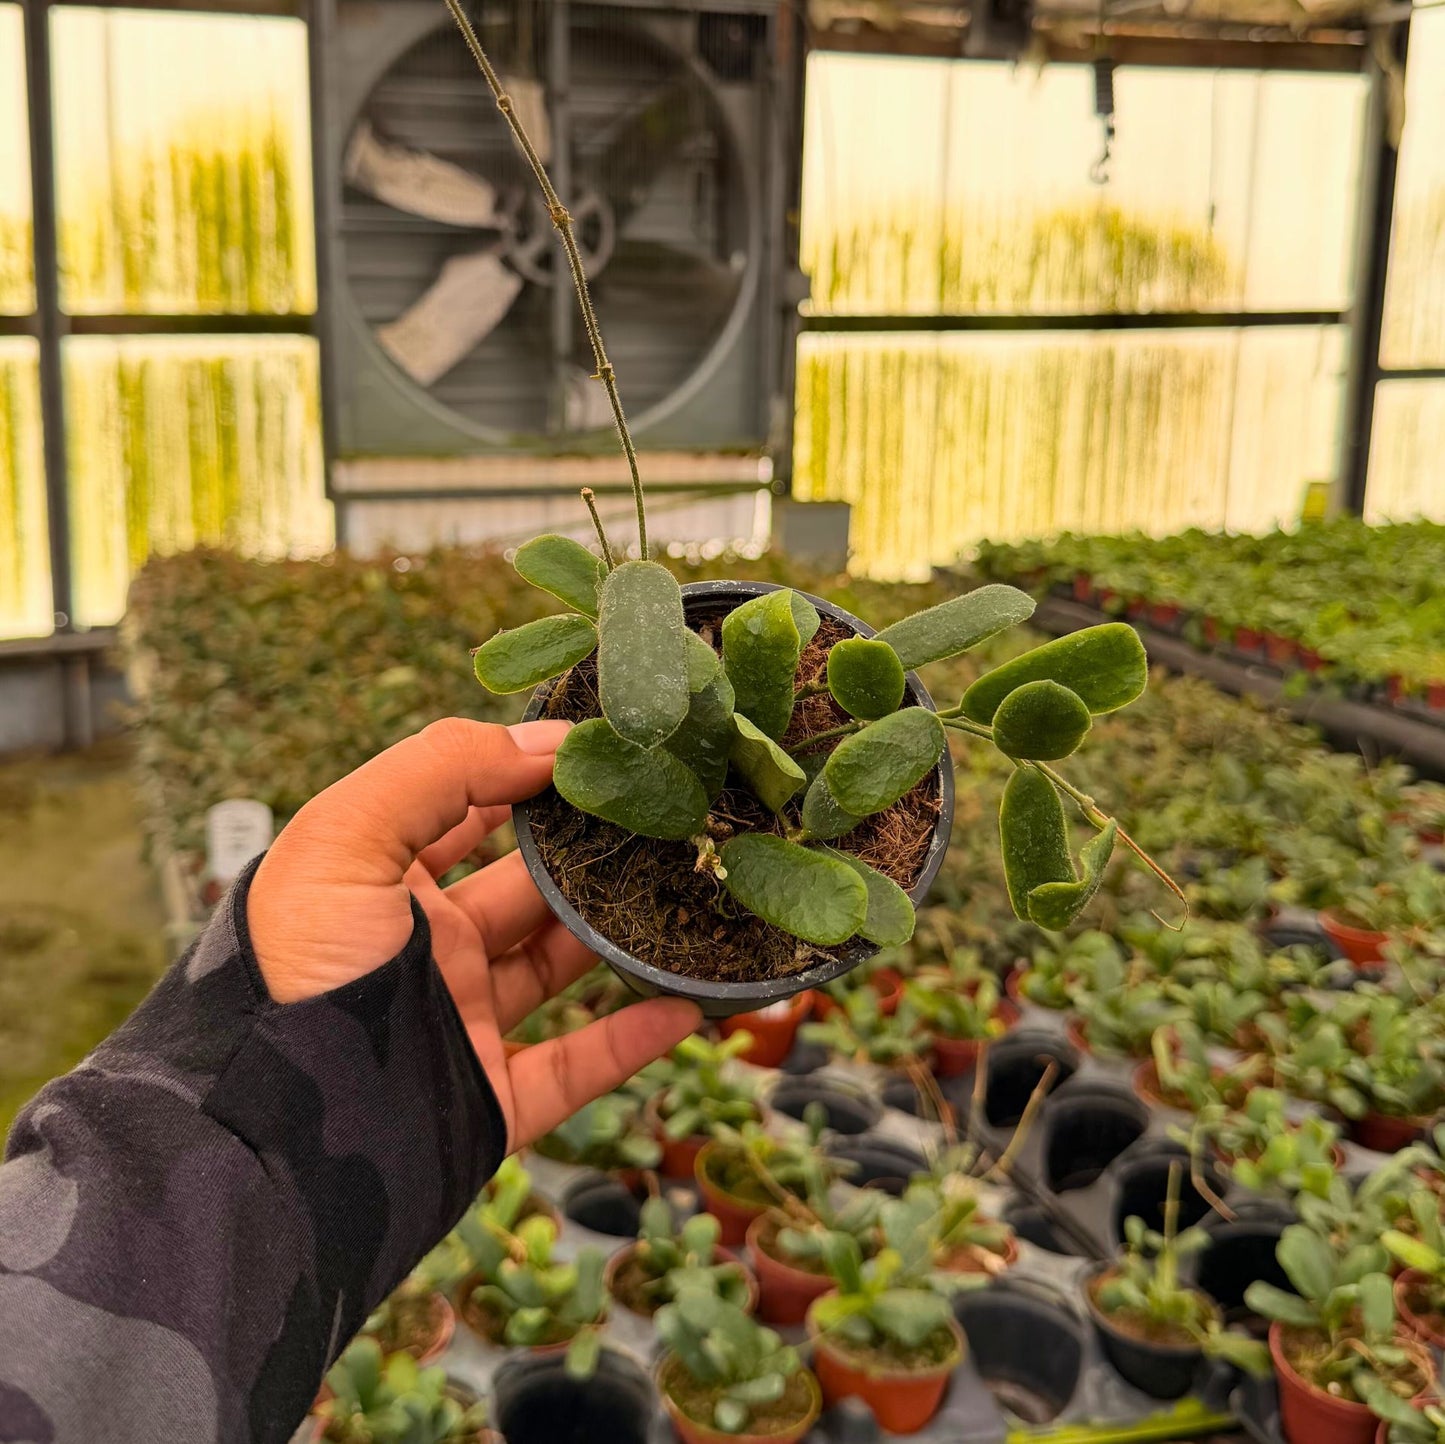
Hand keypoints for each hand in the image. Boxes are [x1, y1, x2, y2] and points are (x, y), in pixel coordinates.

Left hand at [248, 717, 699, 1149]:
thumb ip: (442, 770)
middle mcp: (428, 945)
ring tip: (695, 892)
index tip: (609, 751)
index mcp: (384, 881)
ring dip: (625, 935)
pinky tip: (692, 1001)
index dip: (531, 774)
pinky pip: (580, 1064)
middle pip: (531, 885)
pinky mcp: (492, 1098)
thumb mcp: (346, 837)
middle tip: (670, 815)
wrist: (268, 1150)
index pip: (469, 808)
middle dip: (594, 850)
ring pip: (563, 968)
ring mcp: (464, 1021)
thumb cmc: (295, 971)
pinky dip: (635, 1036)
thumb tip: (550, 741)